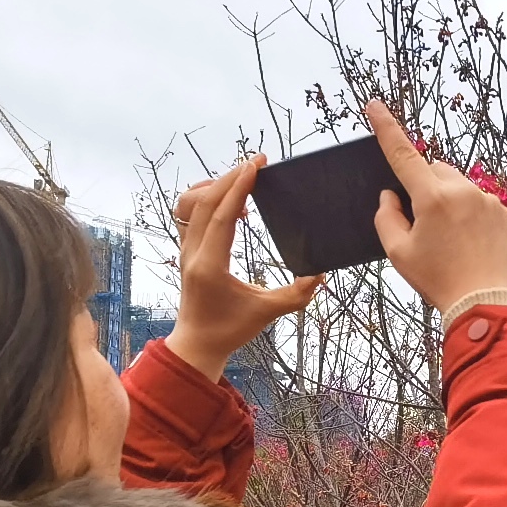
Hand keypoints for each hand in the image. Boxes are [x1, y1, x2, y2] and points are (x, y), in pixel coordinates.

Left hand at [165, 155, 319, 379]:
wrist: (197, 344)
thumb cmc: (230, 330)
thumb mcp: (267, 314)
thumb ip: (296, 295)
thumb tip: (321, 274)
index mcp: (211, 266)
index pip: (222, 216)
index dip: (238, 187)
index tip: (255, 165)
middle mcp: (193, 253)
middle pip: (205, 201)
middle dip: (231, 176)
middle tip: (256, 162)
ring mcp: (185, 250)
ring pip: (191, 203)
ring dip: (214, 186)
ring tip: (241, 182)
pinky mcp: (186, 250)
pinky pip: (189, 213)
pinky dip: (207, 199)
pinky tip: (232, 204)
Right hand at [365, 100, 506, 315]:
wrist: (488, 302)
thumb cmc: (439, 280)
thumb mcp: (399, 253)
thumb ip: (386, 217)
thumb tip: (390, 195)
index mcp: (432, 197)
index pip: (403, 154)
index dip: (387, 128)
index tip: (375, 106)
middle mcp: (462, 190)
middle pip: (434, 170)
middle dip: (425, 186)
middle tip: (423, 223)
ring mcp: (488, 200)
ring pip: (459, 187)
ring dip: (450, 201)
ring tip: (452, 240)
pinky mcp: (505, 213)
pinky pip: (481, 203)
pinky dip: (472, 215)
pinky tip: (472, 244)